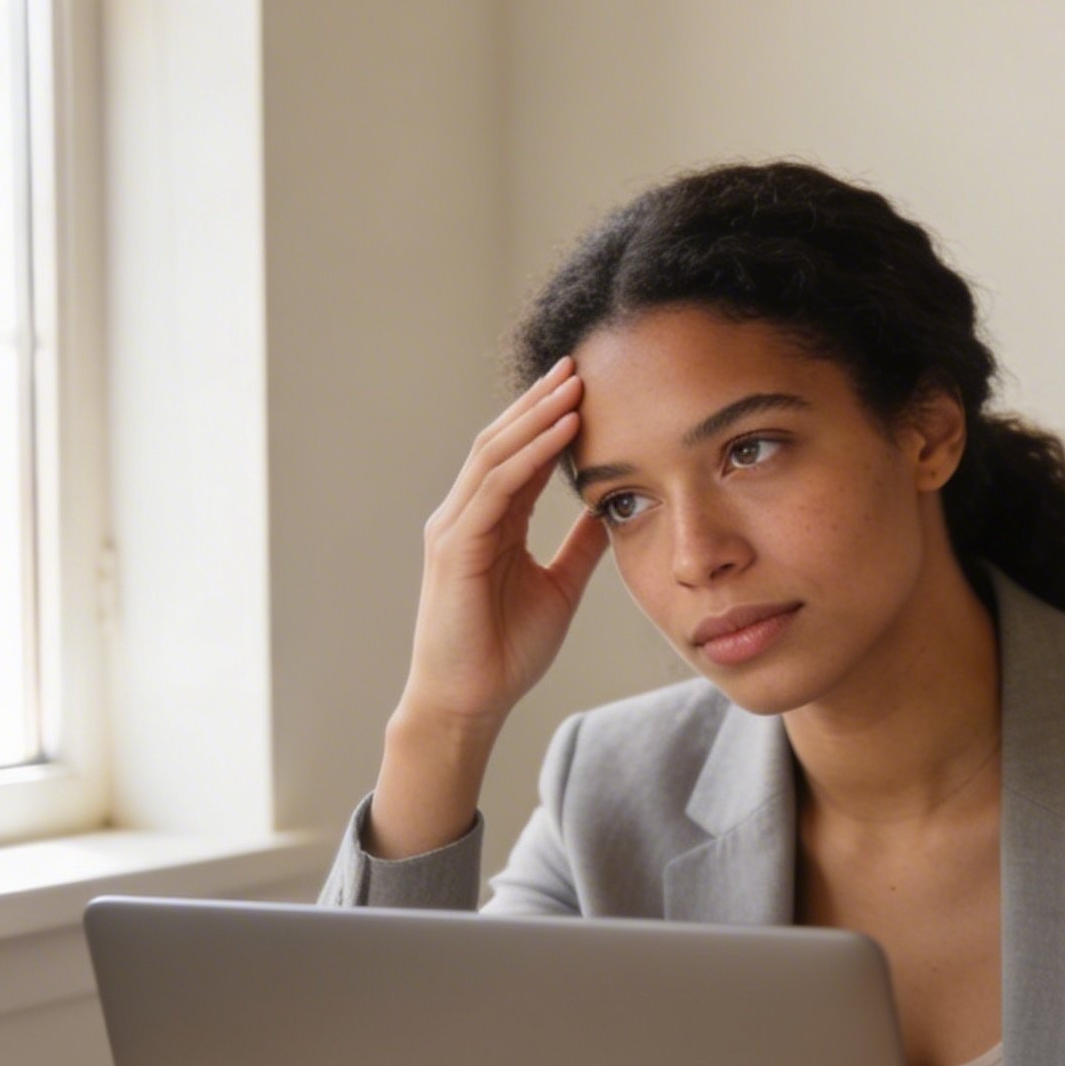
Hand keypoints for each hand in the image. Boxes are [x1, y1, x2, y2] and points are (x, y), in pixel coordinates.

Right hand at [369, 359, 609, 856]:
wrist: (470, 703)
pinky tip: (563, 432)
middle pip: (502, 440)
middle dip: (540, 400)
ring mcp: (454, 528)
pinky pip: (497, 488)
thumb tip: (610, 511)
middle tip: (578, 362)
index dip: (549, 419)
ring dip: (537, 416)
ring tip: (574, 382)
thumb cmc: (505, 652)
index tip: (586, 385)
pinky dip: (531, 455)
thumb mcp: (559, 587)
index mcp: (488, 523)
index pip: (519, 455)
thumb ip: (579, 547)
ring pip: (496, 454)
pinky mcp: (455, 548)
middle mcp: (465, 516)